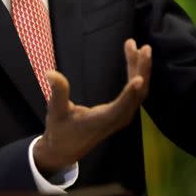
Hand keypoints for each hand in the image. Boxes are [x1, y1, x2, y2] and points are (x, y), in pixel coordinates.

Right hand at [33, 39, 151, 173]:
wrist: (66, 149)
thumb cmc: (60, 131)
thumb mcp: (55, 112)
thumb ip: (58, 93)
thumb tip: (50, 73)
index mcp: (102, 120)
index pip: (120, 107)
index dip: (130, 93)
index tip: (139, 78)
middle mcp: (117, 118)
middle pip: (137, 95)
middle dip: (141, 71)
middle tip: (145, 48)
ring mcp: (122, 115)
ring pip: (138, 92)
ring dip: (139, 68)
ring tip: (134, 46)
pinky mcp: (122, 111)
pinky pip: (134, 92)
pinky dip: (136, 74)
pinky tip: (133, 58)